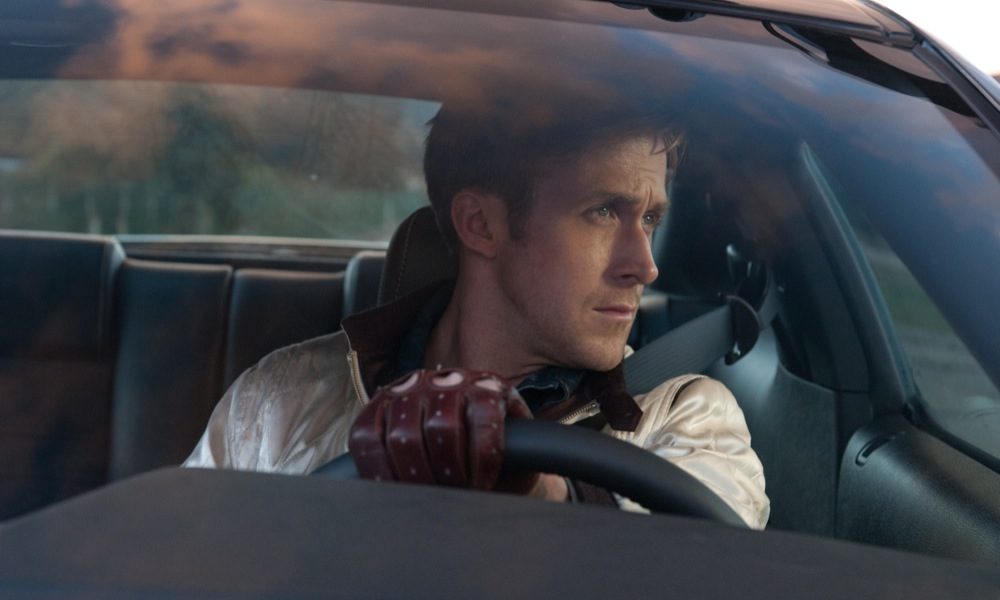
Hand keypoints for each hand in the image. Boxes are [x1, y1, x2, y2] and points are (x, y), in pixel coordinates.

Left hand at [349, 368, 533, 490]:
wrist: (510, 437)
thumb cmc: (456, 453)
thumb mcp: (418, 456)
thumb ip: (395, 470)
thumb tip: (379, 504)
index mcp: (389, 401)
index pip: (368, 436)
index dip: (379, 473)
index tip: (397, 499)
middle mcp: (417, 384)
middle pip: (403, 436)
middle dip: (419, 478)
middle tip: (436, 499)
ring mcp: (454, 381)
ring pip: (441, 428)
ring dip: (451, 470)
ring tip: (461, 490)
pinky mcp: (489, 386)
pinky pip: (483, 424)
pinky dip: (482, 461)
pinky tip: (483, 480)